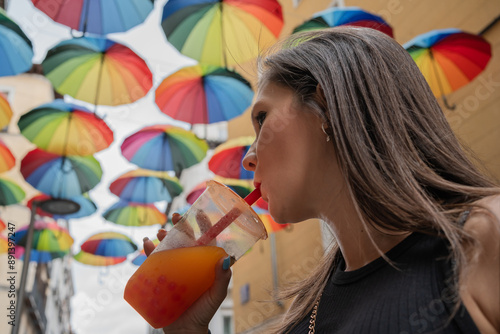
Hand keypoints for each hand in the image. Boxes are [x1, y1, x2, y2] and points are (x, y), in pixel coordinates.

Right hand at [143, 213, 231, 333]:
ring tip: (160, 232)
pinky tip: (147, 243)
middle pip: (185, 239)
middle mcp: (190, 262)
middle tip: (175, 216)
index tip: (199, 212)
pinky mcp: (161, 277)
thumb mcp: (217, 294)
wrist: (185, 330)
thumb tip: (227, 258)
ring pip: (169, 246)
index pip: (206, 239)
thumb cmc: (204, 311)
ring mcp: (175, 269)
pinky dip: (149, 250)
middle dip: (179, 225)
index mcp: (205, 263)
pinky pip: (154, 261)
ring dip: (164, 236)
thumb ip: (223, 278)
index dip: (204, 225)